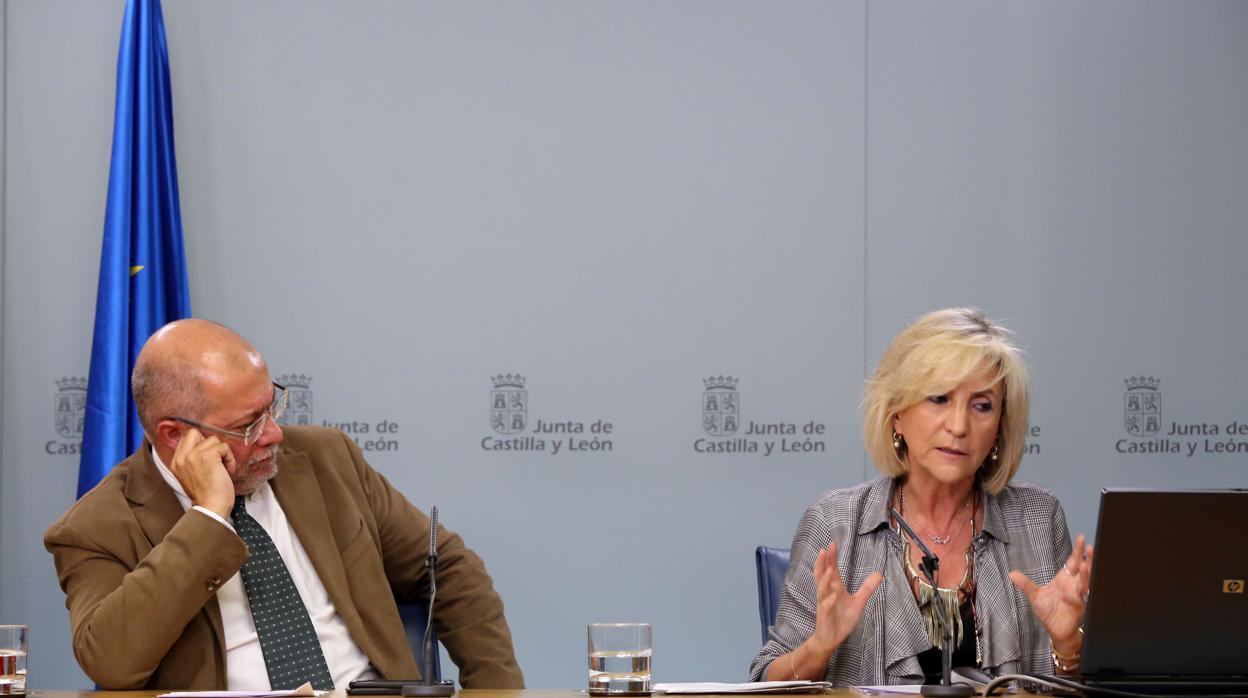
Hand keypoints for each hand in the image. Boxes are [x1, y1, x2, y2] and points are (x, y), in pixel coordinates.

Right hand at [168, 427, 237, 519]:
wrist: (211, 508)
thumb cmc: (207, 494)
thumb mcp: (192, 475)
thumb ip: (193, 459)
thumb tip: (206, 445)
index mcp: (176, 462)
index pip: (186, 438)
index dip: (201, 444)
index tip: (210, 458)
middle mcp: (182, 457)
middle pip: (195, 432)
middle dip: (209, 444)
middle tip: (215, 459)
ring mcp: (193, 455)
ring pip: (213, 439)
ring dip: (223, 453)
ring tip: (222, 468)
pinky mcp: (207, 456)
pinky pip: (224, 447)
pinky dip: (230, 458)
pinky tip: (227, 470)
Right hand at [809, 540, 883, 655]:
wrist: (832, 638)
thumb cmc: (842, 619)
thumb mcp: (859, 602)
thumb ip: (867, 588)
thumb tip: (879, 573)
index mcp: (834, 588)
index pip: (832, 569)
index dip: (831, 558)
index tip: (832, 544)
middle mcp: (827, 593)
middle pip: (823, 575)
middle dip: (823, 563)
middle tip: (825, 550)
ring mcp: (824, 604)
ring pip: (822, 590)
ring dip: (824, 580)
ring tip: (829, 569)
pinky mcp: (824, 616)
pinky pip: (825, 608)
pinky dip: (827, 602)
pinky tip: (831, 597)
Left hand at [1009, 533, 1093, 655]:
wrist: (1055, 631)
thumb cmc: (1048, 612)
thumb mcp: (1034, 596)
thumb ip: (1025, 584)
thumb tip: (1012, 573)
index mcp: (1064, 580)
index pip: (1072, 562)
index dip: (1077, 552)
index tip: (1082, 539)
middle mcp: (1073, 586)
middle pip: (1083, 569)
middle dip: (1087, 559)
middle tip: (1090, 546)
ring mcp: (1077, 597)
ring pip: (1085, 583)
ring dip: (1086, 575)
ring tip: (1085, 565)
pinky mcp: (1079, 608)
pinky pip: (1080, 600)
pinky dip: (1078, 596)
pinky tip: (1076, 591)